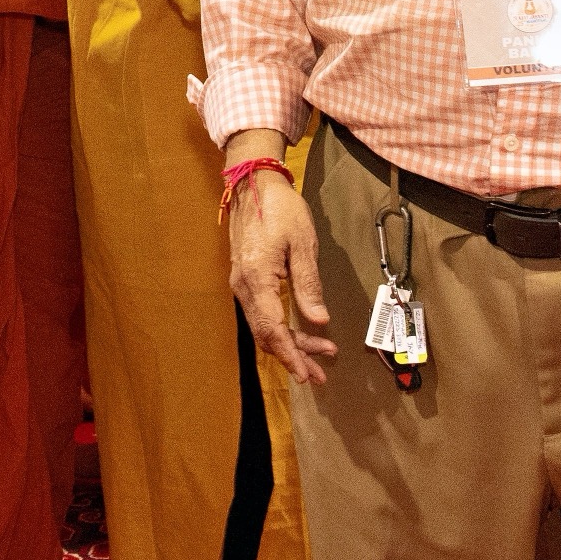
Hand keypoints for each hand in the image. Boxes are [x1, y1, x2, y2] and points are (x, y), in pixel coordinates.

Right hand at [222, 150, 332, 382]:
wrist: (253, 185)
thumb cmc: (280, 209)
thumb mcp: (303, 244)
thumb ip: (308, 285)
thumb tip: (318, 321)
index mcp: (257, 279)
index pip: (272, 329)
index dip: (291, 354)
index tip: (308, 374)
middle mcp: (244, 286)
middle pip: (266, 334)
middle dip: (293, 356)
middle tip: (319, 374)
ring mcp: (242, 283)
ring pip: (263, 326)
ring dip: (288, 345)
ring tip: (316, 357)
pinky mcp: (246, 279)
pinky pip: (261, 313)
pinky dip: (279, 328)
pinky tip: (298, 333)